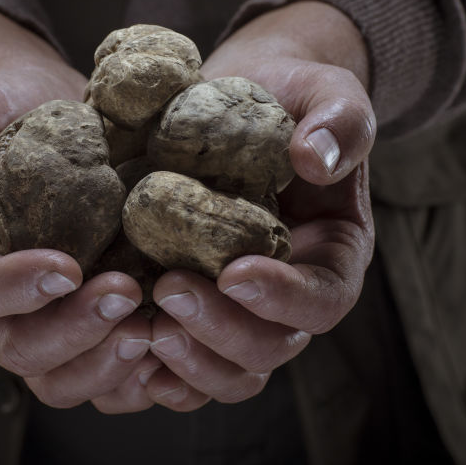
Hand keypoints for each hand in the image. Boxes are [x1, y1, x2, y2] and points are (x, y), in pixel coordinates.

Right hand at [0, 7, 153, 409]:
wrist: (46, 110)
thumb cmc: (0, 111)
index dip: (13, 290)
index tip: (66, 268)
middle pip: (18, 351)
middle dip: (72, 332)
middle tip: (125, 293)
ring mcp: (46, 318)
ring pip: (62, 378)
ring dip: (107, 363)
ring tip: (154, 327)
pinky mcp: (92, 319)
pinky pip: (107, 372)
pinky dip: (138, 372)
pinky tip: (175, 342)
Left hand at [141, 0, 376, 409]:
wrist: (241, 96)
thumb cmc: (290, 95)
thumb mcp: (325, 92)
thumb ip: (339, 120)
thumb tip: (315, 157)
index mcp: (331, 255)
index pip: (323, 300)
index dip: (283, 298)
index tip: (234, 271)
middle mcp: (289, 295)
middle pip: (271, 349)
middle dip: (222, 330)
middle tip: (169, 288)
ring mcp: (240, 309)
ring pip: (229, 372)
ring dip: (189, 359)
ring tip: (143, 322)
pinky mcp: (196, 307)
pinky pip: (184, 364)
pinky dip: (158, 371)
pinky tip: (126, 347)